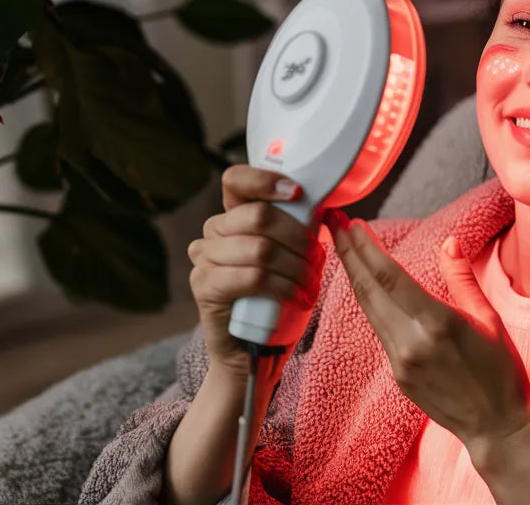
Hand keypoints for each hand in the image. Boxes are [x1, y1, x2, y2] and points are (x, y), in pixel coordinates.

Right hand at [187, 165, 324, 378]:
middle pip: (258, 215)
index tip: (298, 194)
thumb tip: (325, 209)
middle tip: (315, 259)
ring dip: (295, 266)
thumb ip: (300, 229)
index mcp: (234, 217)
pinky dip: (283, 286)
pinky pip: (252, 276)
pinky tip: (297, 296)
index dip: (266, 180)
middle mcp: (213, 232)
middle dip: (298, 237)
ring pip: (260, 248)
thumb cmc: (279, 298)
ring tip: (309, 283)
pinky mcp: (205, 287)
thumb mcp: (295, 256)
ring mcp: (204, 259)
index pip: (236, 180)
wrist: (258, 349)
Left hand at [324, 210, 529, 447]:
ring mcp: (400, 361)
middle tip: (334, 223)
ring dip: (354, 276)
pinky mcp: (398, 375)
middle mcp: (411, 341)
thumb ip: (462, 278)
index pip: (389, 275)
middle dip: (349, 253)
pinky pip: (379, 330)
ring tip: (343, 248)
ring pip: (368, 310)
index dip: (366, 247)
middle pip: (368, 289)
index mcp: (437, 322)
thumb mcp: (489, 318)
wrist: (496, 425)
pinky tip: (366, 286)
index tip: (353, 223)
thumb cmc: (501, 370)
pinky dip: (369, 303)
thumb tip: (448, 243)